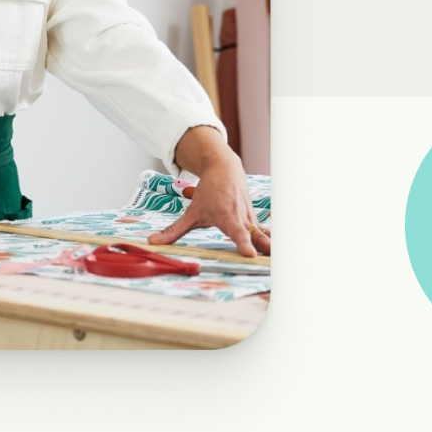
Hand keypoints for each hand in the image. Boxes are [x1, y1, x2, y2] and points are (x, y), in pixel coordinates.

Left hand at [153, 127, 270, 256]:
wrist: (225, 168)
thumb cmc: (208, 192)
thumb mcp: (191, 212)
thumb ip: (174, 231)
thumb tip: (153, 242)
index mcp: (227, 217)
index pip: (238, 234)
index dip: (244, 245)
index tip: (251, 255)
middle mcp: (242, 218)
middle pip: (258, 237)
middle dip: (266, 249)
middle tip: (270, 262)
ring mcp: (251, 218)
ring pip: (265, 235)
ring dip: (272, 247)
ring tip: (279, 263)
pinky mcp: (255, 218)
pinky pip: (265, 233)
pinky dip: (271, 242)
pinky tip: (277, 254)